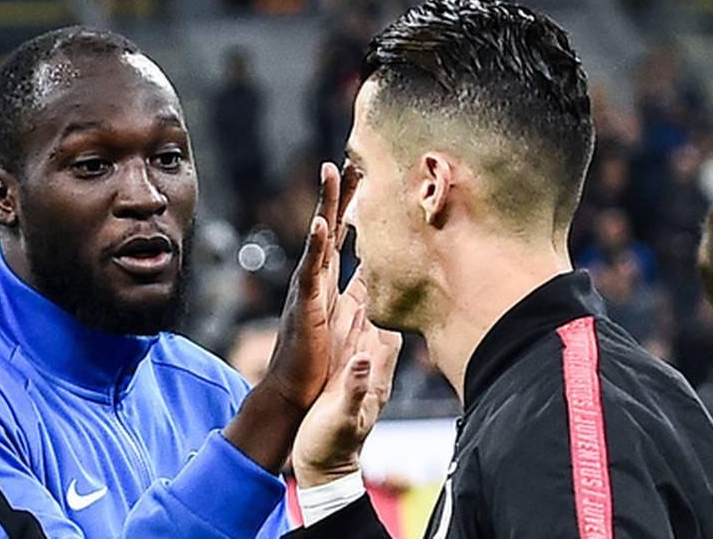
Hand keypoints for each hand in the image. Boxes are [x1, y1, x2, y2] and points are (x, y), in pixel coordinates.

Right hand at [223, 161, 358, 471]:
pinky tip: (320, 222)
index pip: (342, 232)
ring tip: (331, 170)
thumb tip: (378, 280)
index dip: (351, 203)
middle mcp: (317, 276)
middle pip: (330, 223)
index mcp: (328, 279)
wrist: (296, 391)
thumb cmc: (320, 361)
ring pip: (319, 236)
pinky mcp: (305, 303)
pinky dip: (315, 244)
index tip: (362, 171)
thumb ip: (361, 298)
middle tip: (348, 155)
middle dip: (339, 190)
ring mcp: (309, 286)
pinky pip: (311, 268)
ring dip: (326, 202)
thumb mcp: (349, 321)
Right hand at [292, 272, 401, 488]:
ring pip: (362, 320)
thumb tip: (362, 360)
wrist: (324, 466)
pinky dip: (347, 311)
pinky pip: (347, 333)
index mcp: (374, 373)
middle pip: (377, 316)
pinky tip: (344, 295)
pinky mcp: (344, 369)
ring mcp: (357, 364)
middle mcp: (370, 363)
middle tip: (377, 246)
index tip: (387, 265)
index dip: (387, 297)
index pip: (387, 326)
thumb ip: (355, 390)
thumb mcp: (342, 420)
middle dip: (378, 284)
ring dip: (362, 292)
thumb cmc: (333, 446)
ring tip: (363, 257)